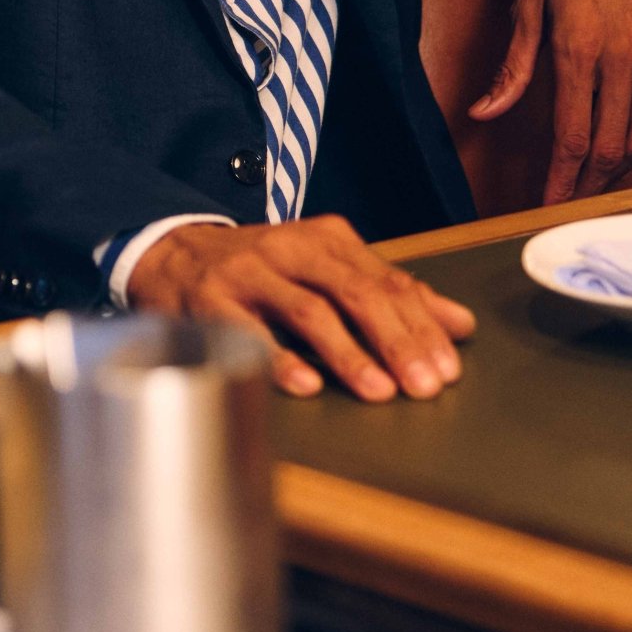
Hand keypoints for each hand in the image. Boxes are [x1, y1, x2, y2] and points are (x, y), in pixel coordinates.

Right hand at [124, 216, 475, 400]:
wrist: (171, 254)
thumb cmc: (261, 269)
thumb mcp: (326, 269)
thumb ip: (390, 293)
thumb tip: (460, 324)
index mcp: (326, 240)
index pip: (387, 280)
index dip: (422, 325)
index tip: (449, 368)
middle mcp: (290, 248)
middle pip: (356, 292)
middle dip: (396, 341)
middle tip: (424, 385)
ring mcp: (249, 273)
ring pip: (309, 310)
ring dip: (349, 354)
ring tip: (380, 391)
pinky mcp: (211, 300)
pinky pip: (250, 331)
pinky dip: (280, 359)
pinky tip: (307, 384)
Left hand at [469, 0, 631, 205]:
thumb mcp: (527, 6)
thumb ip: (512, 68)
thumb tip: (483, 113)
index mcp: (580, 48)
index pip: (571, 134)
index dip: (559, 178)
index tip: (546, 204)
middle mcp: (624, 57)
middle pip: (610, 145)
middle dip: (587, 184)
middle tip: (567, 206)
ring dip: (619, 169)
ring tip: (593, 184)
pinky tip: (626, 149)